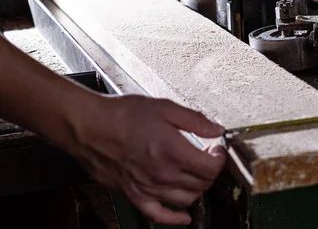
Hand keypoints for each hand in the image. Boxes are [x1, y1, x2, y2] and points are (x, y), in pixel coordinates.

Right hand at [68, 94, 225, 224]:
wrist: (89, 126)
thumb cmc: (122, 115)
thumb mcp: (165, 108)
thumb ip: (195, 120)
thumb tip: (216, 129)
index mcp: (174, 152)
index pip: (211, 167)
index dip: (219, 158)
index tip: (216, 149)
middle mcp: (163, 174)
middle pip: (202, 184)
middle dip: (210, 170)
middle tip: (206, 157)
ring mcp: (148, 188)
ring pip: (186, 199)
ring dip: (197, 189)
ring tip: (195, 175)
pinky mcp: (133, 194)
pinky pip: (158, 214)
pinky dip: (174, 218)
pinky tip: (183, 216)